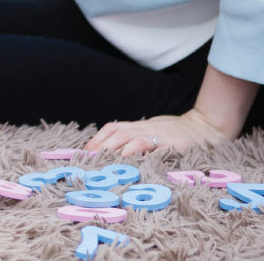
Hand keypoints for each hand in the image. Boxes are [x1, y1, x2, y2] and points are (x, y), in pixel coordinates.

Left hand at [84, 109, 230, 156]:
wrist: (207, 128)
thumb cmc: (175, 134)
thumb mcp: (152, 132)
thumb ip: (134, 139)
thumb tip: (109, 153)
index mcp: (139, 127)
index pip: (113, 128)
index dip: (97, 139)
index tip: (84, 152)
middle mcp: (147, 128)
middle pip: (118, 133)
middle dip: (102, 146)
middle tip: (90, 161)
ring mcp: (162, 136)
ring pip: (134, 139)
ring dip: (118, 150)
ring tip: (106, 163)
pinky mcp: (177, 145)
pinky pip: (158, 149)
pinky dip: (145, 154)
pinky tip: (135, 162)